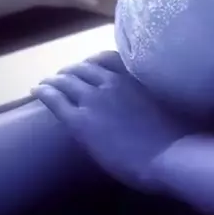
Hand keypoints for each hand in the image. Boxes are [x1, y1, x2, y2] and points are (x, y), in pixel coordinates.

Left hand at [33, 51, 189, 192]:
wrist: (168, 156)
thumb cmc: (177, 136)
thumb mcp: (165, 104)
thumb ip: (150, 94)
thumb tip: (148, 96)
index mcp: (135, 77)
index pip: (106, 58)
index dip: (93, 62)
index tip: (89, 67)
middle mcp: (112, 81)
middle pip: (83, 67)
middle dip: (71, 71)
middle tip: (64, 78)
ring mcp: (94, 99)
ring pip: (65, 80)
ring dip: (55, 79)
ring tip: (47, 83)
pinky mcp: (79, 120)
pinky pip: (54, 98)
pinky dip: (43, 91)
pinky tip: (36, 91)